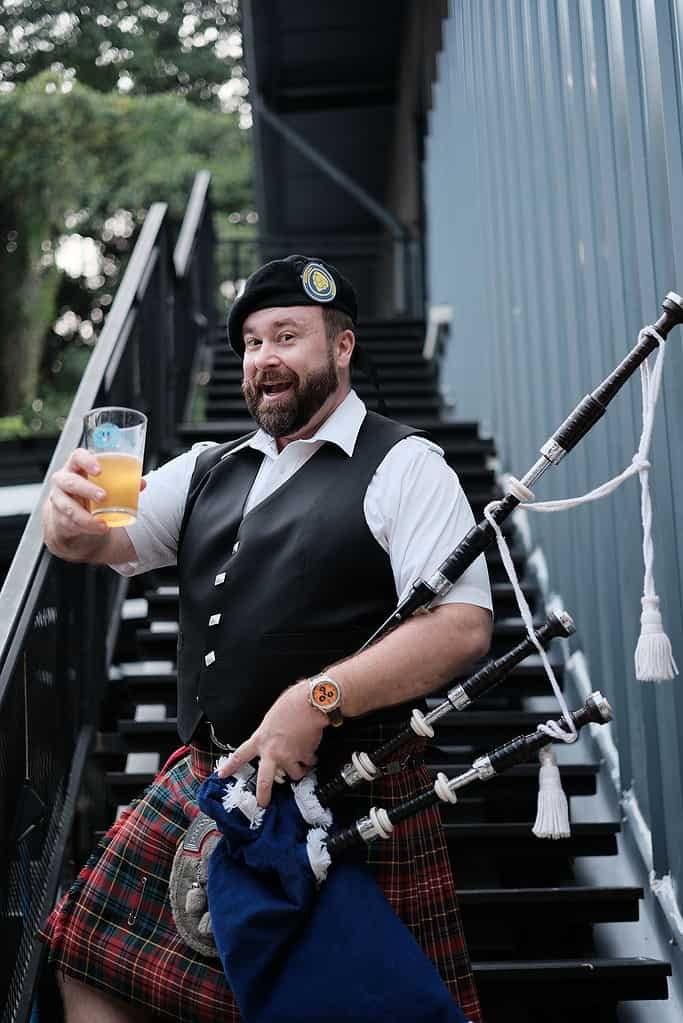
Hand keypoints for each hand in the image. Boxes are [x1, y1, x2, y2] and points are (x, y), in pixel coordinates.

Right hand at [43, 448, 145, 560]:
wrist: (70, 512)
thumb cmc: (89, 490)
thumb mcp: (102, 484)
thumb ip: (121, 482)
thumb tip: (141, 483)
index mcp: (75, 466)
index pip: (77, 457)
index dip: (87, 461)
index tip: (99, 470)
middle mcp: (63, 480)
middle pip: (70, 482)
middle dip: (87, 490)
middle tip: (103, 496)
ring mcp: (58, 499)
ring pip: (68, 507)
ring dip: (86, 517)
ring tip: (102, 523)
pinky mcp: (59, 517)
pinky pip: (70, 523)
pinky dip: (86, 527)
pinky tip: (98, 529)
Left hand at [217, 681, 325, 806]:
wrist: (310, 703)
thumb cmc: (291, 704)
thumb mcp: (271, 718)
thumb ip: (269, 732)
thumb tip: (273, 737)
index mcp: (260, 739)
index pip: (240, 756)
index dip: (229, 767)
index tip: (222, 775)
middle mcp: (272, 752)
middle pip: (265, 782)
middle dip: (263, 796)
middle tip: (263, 803)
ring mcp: (289, 757)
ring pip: (294, 774)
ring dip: (299, 769)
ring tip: (302, 760)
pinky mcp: (305, 757)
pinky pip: (309, 763)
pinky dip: (311, 758)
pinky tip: (312, 748)